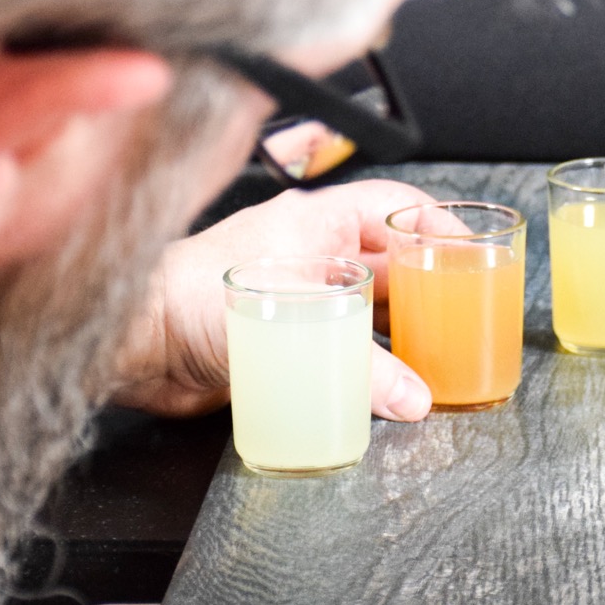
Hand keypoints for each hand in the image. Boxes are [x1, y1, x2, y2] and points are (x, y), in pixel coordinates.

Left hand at [112, 180, 443, 419]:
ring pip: (365, 306)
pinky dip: (362, 361)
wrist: (131, 343)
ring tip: (432, 359)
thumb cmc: (186, 299)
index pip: (395, 207)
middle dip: (427, 289)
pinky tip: (382, 385)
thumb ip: (364, 366)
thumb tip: (414, 397)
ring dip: (396, 331)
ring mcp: (295, 293)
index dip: (440, 227)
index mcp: (314, 221)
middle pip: (388, 262)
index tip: (473, 257)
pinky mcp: (281, 334)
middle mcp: (308, 253)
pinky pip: (337, 343)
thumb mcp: (298, 322)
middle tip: (460, 317)